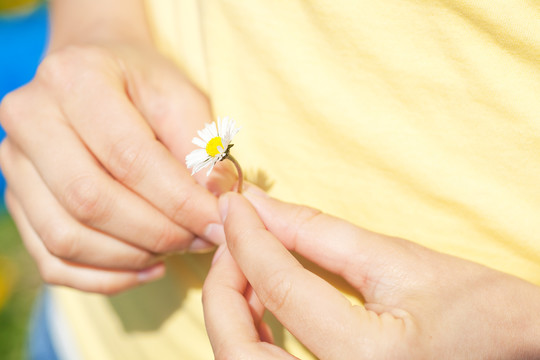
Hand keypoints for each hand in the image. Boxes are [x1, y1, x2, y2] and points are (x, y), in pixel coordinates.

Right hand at [0, 41, 233, 293]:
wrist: (96, 75)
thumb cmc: (145, 86)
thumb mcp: (182, 99)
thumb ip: (200, 150)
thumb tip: (217, 203)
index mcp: (75, 79)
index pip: (128, 157)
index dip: (179, 201)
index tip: (218, 223)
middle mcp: (30, 119)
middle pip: (90, 201)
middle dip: (157, 233)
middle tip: (200, 239)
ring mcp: (14, 163)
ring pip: (66, 238)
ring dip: (132, 258)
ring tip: (177, 249)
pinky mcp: (17, 200)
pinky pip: (52, 260)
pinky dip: (104, 278)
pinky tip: (148, 267)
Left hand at [203, 189, 539, 358]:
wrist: (515, 350)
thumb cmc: (476, 307)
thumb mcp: (397, 260)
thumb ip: (318, 233)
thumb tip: (263, 207)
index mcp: (364, 357)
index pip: (279, 286)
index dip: (248, 237)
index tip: (236, 205)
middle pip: (238, 349)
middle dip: (222, 289)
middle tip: (234, 241)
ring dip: (231, 315)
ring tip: (246, 267)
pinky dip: (250, 338)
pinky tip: (260, 304)